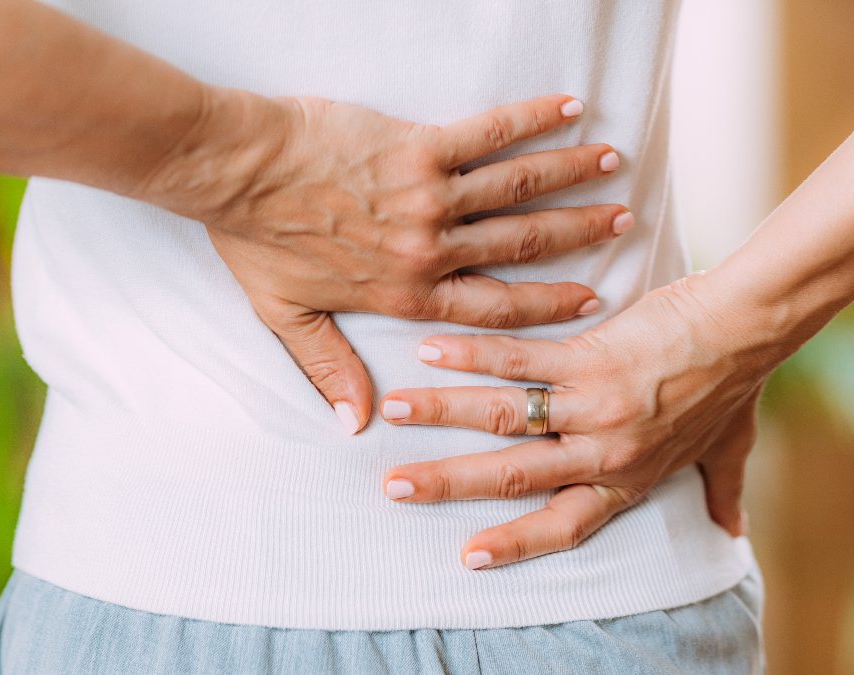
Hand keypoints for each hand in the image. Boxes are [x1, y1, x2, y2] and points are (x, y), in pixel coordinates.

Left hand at [138, 88, 630, 432]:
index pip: (494, 308)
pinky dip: (528, 121)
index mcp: (405, 295)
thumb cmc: (255, 240)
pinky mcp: (416, 148)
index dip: (547, 306)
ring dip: (568, 177)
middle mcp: (428, 250)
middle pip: (520, 246)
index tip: (588, 302)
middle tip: (621, 223)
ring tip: (612, 165)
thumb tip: (354, 424)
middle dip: (577, 235)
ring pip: (515, 189)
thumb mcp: (288, 319)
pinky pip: (486, 133)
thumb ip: (330, 370)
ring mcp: (427, 197)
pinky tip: (564, 108)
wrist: (232, 172)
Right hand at [377, 271, 779, 569]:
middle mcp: (606, 452)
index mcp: (629, 478)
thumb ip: (720, 492)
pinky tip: (430, 349)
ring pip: (505, 417)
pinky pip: (520, 361)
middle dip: (449, 484)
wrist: (746, 326)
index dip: (514, 542)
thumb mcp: (728, 450)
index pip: (562, 523)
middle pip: (515, 477)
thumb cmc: (734, 385)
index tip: (467, 557)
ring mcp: (595, 407)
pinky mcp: (591, 359)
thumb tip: (734, 534)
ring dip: (443, 414)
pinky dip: (472, 355)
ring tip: (394, 410)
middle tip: (395, 486)